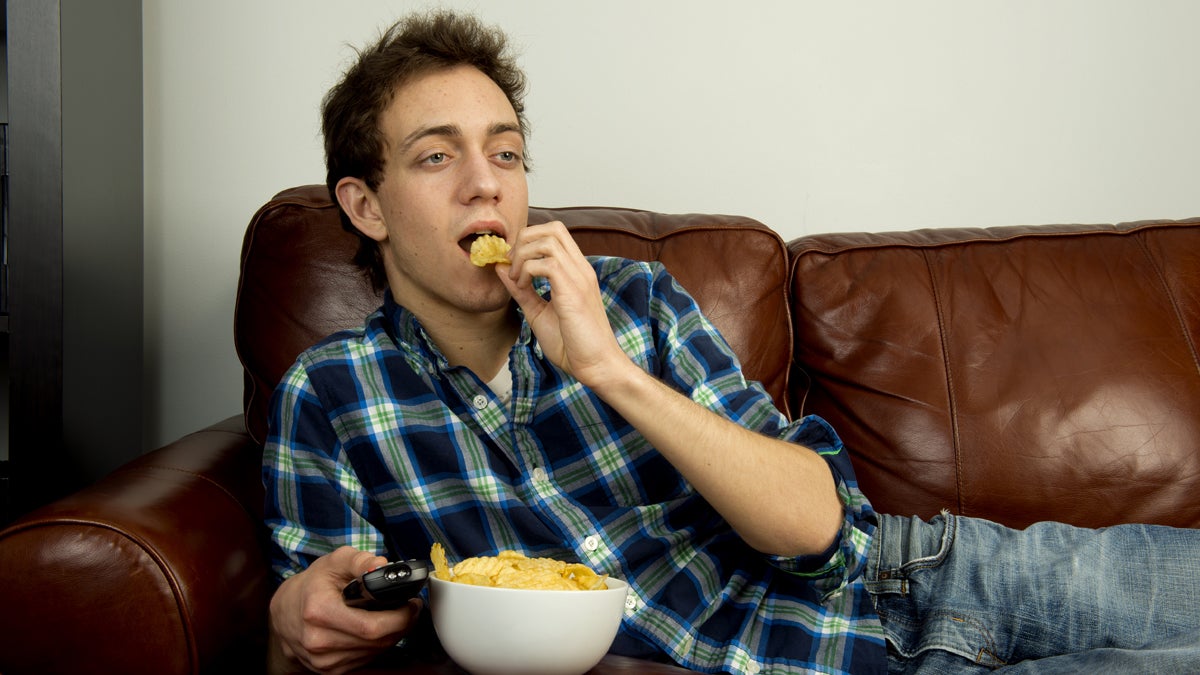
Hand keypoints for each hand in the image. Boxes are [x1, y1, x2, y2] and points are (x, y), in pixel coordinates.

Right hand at [268, 546, 422, 674]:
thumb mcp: (335, 562)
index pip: (372, 626)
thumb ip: (360, 560)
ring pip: (375, 652)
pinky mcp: (330, 670)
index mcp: (319, 612)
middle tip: (410, 608)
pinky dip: (378, 645)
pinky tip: (378, 629)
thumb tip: (382, 565)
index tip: (411, 603)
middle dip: (402, 624)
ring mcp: (323, 660)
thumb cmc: (313, 585)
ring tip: (396, 615)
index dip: (400, 616)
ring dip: (392, 635)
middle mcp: (319, 641)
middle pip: (378, 641)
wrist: (286, 613)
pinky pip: (366, 659)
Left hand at [496, 222, 633, 390]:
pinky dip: (526, 270)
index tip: (512, 262)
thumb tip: (501, 267)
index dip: (528, 240)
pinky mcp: (573, 291)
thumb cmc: (573, 344)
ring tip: (517, 279)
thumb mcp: (538, 312)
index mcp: (576, 271)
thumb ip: (522, 290)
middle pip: (552, 228)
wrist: (596, 366)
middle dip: (524, 239)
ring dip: (523, 255)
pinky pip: (545, 263)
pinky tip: (522, 286)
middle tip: (512, 265)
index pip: (555, 233)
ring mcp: (579, 277)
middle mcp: (581, 268)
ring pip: (547, 240)